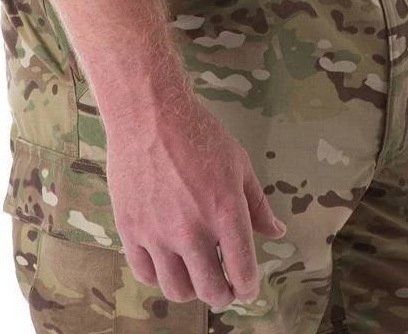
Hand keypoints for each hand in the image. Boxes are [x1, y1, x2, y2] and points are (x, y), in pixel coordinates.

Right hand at [105, 80, 286, 308]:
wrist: (149, 113)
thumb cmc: (199, 133)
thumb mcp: (238, 163)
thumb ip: (257, 204)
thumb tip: (276, 232)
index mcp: (225, 211)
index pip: (242, 272)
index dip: (248, 288)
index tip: (246, 288)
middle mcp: (192, 229)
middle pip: (210, 291)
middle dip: (223, 294)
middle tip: (223, 286)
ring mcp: (158, 233)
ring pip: (176, 290)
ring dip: (191, 290)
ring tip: (195, 275)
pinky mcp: (131, 230)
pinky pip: (145, 274)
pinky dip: (159, 276)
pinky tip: (167, 261)